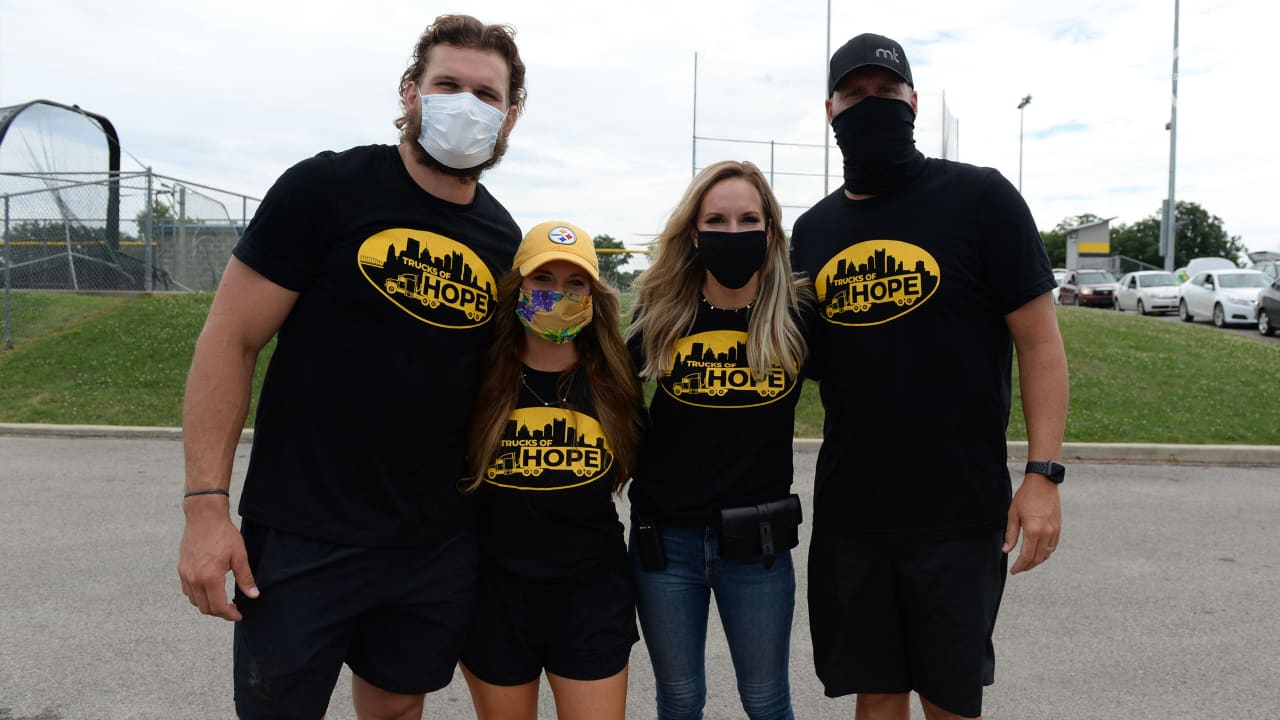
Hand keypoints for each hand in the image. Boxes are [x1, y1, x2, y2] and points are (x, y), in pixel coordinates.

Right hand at [177, 500, 257, 620]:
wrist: (204, 517)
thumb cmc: (224, 534)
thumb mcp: (240, 555)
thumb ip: (245, 578)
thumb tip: (253, 595)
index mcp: (210, 577)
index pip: (218, 606)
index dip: (230, 614)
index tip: (239, 614)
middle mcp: (194, 579)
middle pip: (205, 608)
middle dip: (219, 612)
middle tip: (233, 609)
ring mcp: (185, 574)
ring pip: (194, 601)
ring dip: (208, 605)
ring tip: (222, 600)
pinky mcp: (181, 569)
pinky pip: (187, 591)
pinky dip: (198, 596)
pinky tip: (209, 590)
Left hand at [1003, 474, 1061, 574]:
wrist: (1043, 484)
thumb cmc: (1026, 497)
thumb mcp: (1013, 514)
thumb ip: (1010, 534)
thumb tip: (1006, 550)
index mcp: (1033, 531)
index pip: (1027, 556)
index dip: (1019, 566)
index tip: (1014, 571)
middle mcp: (1046, 533)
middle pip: (1038, 558)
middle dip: (1027, 566)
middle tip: (1019, 569)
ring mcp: (1054, 531)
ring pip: (1046, 554)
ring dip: (1036, 561)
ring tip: (1026, 563)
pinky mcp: (1058, 528)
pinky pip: (1052, 547)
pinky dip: (1045, 553)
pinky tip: (1037, 553)